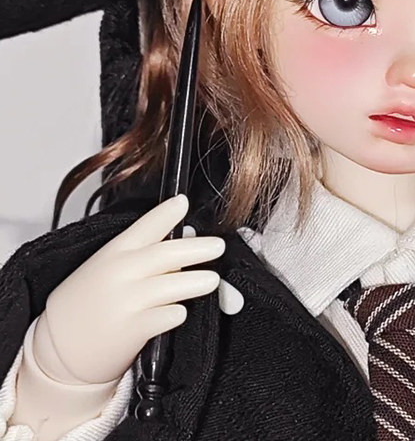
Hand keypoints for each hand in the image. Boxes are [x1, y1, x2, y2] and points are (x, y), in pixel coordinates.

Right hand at [32, 195, 223, 385]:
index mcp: (113, 253)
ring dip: (196, 282)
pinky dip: (176, 312)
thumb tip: (184, 239)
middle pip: (165, 255)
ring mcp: (124, 302)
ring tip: (213, 279)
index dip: (166, 213)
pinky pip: (164, 317)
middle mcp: (119, 274)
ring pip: (170, 286)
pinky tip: (181, 311)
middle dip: (197, 249)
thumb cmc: (87, 305)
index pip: (144, 227)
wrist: (57, 351)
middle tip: (218, 246)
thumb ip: (140, 254)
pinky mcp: (130, 331)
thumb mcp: (105, 269)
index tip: (183, 202)